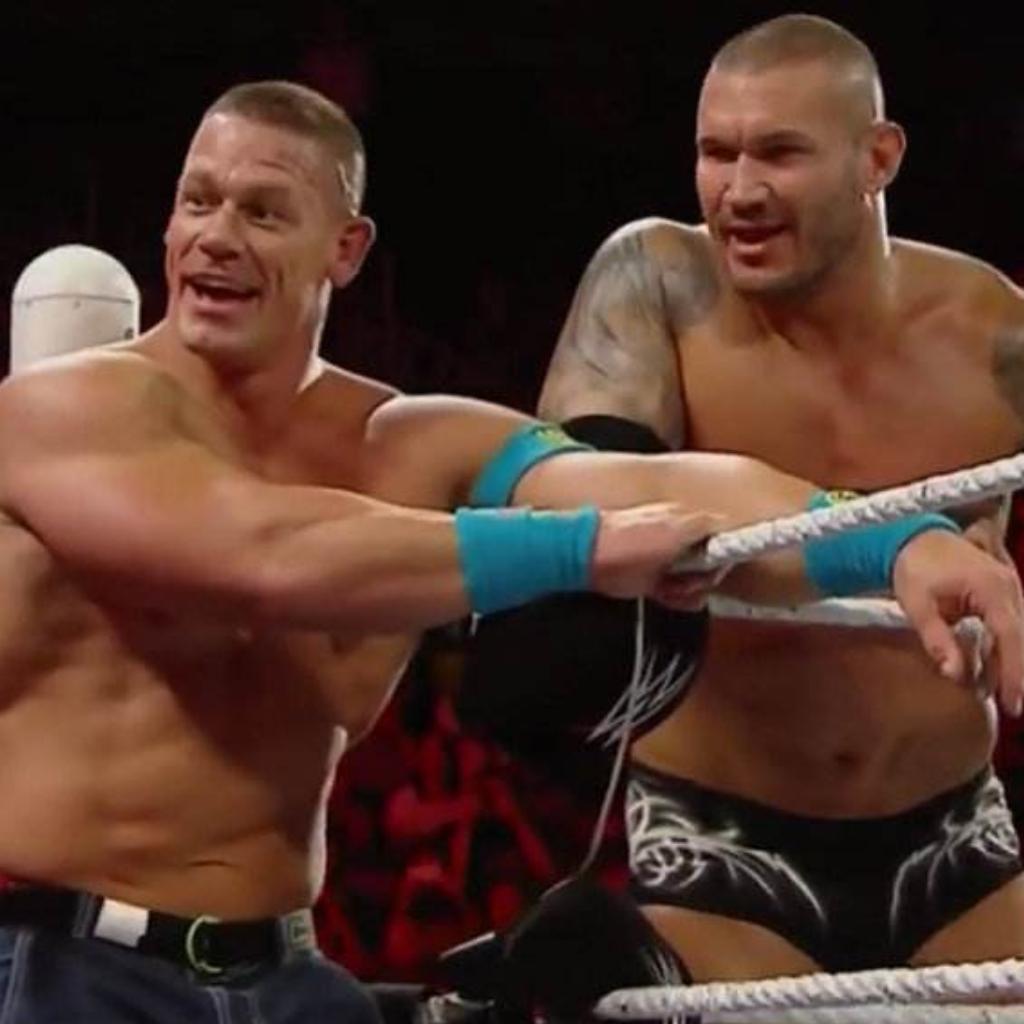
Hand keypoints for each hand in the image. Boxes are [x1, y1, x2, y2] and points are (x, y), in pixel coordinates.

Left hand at [589, 504, 720, 600]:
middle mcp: (683, 542)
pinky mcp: (658, 581)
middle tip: (685, 582)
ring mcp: (670, 562)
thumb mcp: (675, 529)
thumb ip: (706, 526)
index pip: (725, 540)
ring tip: (669, 588)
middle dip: (703, 580)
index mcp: (689, 523)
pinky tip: (663, 594)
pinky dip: (675, 599)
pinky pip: (680, 595)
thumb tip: (729, 526)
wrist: (589, 558)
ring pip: (698, 584)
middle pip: (713, 567)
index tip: (717, 570)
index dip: (724, 558)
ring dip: (687, 592)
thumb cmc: (628, 540)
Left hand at [892, 529, 1023, 715]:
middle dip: (1017, 674)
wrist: (915, 538)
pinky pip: (1009, 625)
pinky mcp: (1003, 593)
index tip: (1012, 702)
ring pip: (1017, 634)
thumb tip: (954, 674)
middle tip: (1012, 707)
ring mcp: (1009, 588)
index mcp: (992, 589)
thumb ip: (937, 639)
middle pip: (1021, 638)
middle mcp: (1009, 587)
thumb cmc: (914, 568)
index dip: (1014, 672)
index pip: (1010, 637)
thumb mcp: (918, 605)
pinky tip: (993, 672)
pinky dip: (1002, 648)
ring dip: (1010, 663)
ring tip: (1001, 695)